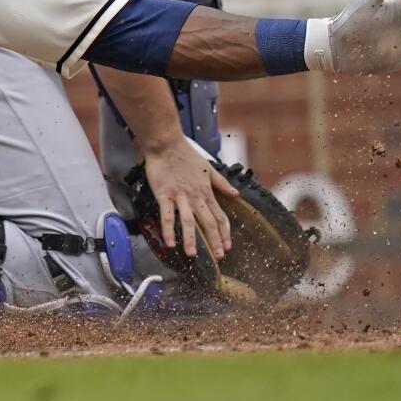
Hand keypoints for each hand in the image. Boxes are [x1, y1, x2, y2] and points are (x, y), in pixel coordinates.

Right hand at [142, 138, 237, 258]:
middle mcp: (195, 197)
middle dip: (214, 240)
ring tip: (193, 255)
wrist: (166, 144)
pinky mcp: (164, 194)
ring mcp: (180, 196)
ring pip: (188, 221)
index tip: (227, 246)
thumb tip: (235, 194)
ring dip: (192, 239)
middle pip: (208, 222)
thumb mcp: (208, 168)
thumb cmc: (186, 155)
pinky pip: (167, 215)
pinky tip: (171, 242)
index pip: (219, 216)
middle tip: (218, 257)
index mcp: (206, 192)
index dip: (224, 232)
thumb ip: (221, 183)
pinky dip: (169, 229)